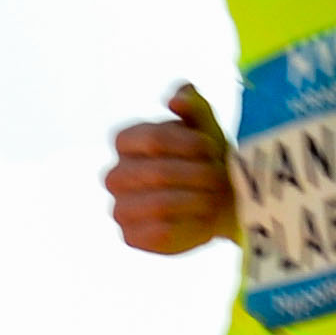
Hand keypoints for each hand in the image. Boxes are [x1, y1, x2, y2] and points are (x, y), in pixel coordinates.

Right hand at [106, 88, 233, 256]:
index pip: (152, 139)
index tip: (212, 148)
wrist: (219, 201)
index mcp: (126, 141)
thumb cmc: (206, 158)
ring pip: (158, 204)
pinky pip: (158, 232)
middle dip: (196, 175)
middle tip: (219, 177)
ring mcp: (120, 207)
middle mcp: (116, 175)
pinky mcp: (131, 236)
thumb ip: (192, 105)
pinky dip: (187, 224)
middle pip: (157, 173)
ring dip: (196, 200)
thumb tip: (177, 98)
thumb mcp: (204, 126)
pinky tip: (203, 219)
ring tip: (215, 197)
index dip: (187, 143)